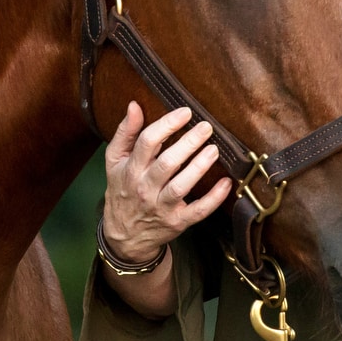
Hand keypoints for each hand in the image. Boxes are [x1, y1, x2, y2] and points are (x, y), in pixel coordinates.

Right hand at [102, 103, 232, 262]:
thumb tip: (134, 105)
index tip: (185, 112)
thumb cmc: (123, 190)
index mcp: (131, 169)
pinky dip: (214, 198)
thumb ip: (125, 133)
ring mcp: (162, 207)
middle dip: (188, 143)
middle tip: (206, 127)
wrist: (124, 235)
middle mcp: (145, 188)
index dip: (167, 124)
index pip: (147, 142)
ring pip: (181, 186)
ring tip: (214, 149)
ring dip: (199, 166)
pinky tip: (226, 183)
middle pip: (167, 163)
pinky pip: (198, 211)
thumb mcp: (115, 162)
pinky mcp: (178, 222)